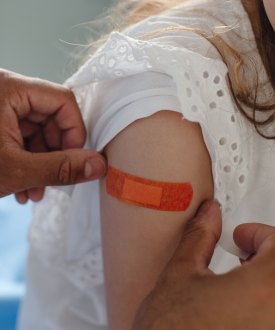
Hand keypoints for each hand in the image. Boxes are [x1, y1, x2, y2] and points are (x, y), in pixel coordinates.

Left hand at [0, 69, 105, 202]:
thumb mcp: (15, 169)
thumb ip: (61, 168)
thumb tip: (99, 165)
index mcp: (8, 89)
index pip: (62, 101)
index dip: (75, 132)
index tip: (75, 161)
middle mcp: (5, 92)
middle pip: (51, 118)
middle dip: (55, 155)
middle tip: (53, 182)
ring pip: (37, 133)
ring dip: (41, 165)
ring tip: (33, 192)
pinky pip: (21, 139)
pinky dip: (26, 163)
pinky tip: (21, 187)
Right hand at [133, 201, 274, 329]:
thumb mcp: (180, 274)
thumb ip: (199, 237)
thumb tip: (209, 214)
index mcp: (264, 290)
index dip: (259, 234)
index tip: (244, 237)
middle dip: (267, 254)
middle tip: (246, 254)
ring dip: (267, 277)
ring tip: (243, 279)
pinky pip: (272, 315)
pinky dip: (264, 303)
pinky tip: (242, 308)